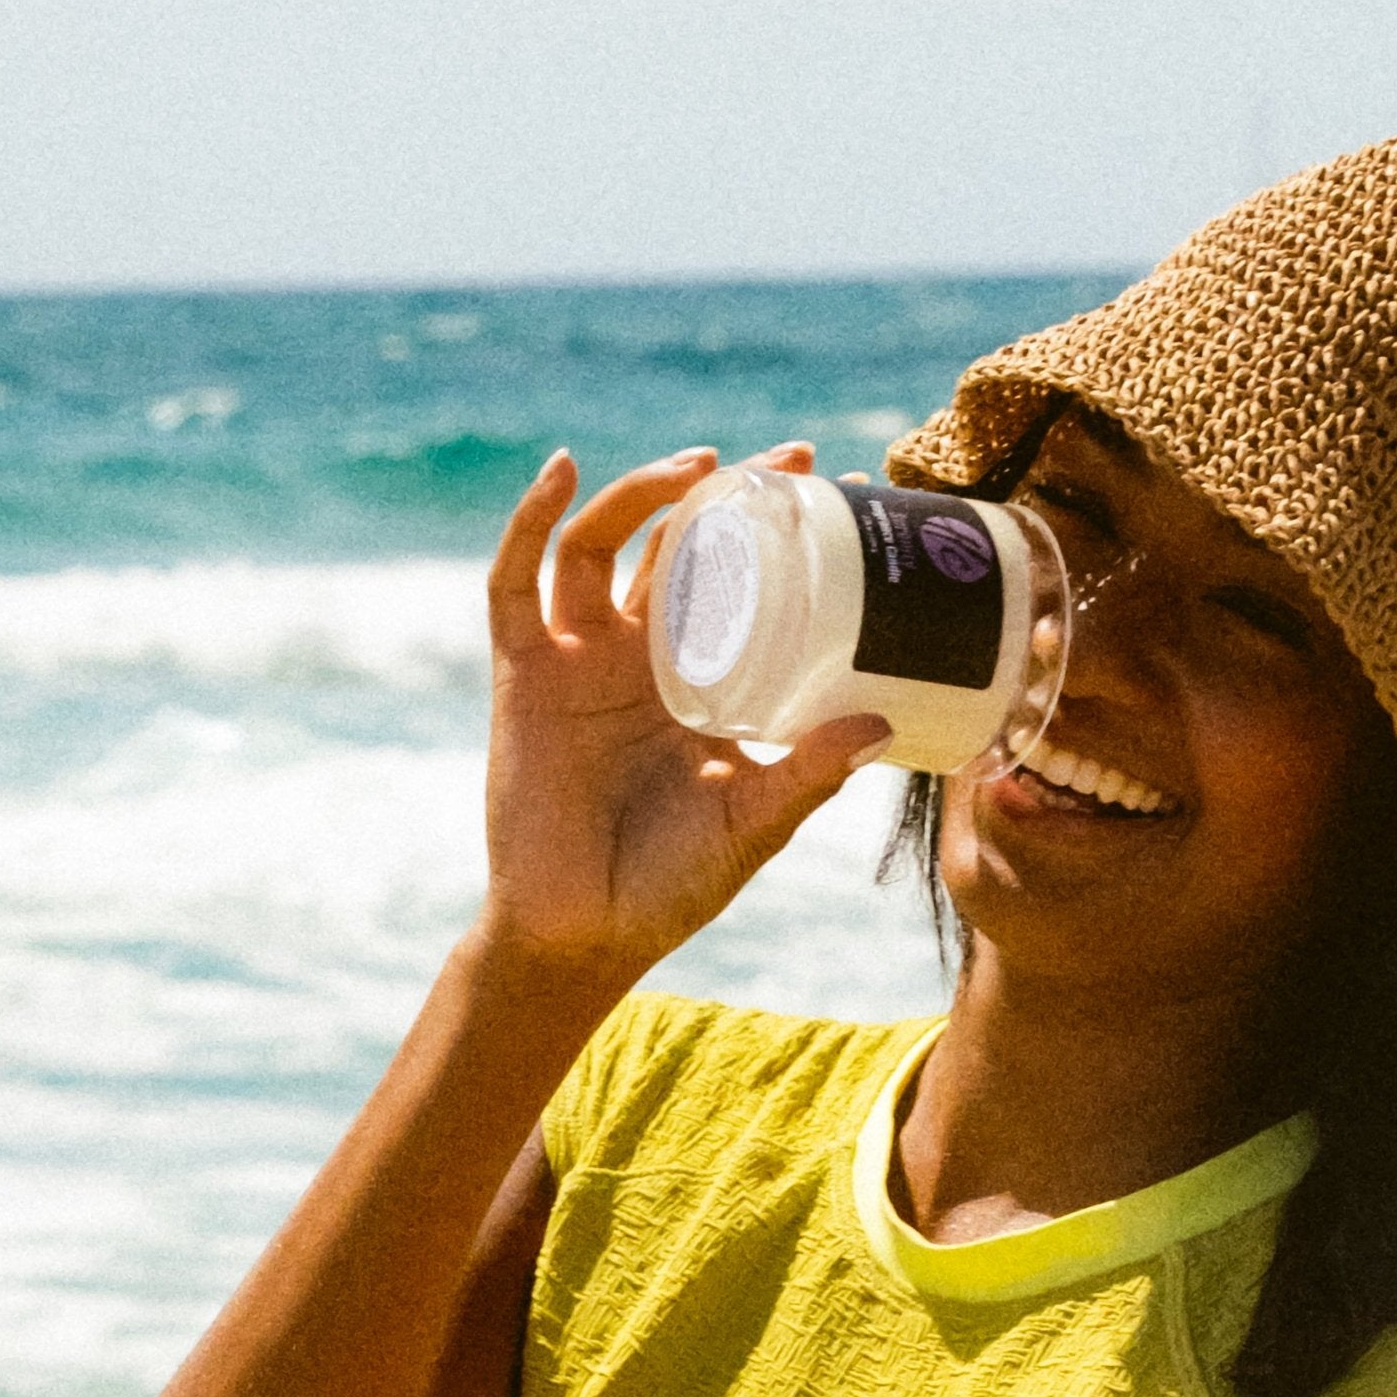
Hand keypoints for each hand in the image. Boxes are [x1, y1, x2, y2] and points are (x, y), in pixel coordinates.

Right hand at [476, 442, 889, 974]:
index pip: (740, 583)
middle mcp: (637, 657)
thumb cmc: (673, 884)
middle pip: (675, 545)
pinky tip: (563, 472)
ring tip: (701, 466)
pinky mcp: (524, 675)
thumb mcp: (756, 819)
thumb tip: (880, 722)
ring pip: (600, 545)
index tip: (842, 493)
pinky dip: (532, 520)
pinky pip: (516, 582)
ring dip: (644, 493)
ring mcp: (577, 660)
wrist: (587, 934)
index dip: (779, 535)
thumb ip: (809, 772)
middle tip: (793, 462)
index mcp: (698, 682)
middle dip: (726, 495)